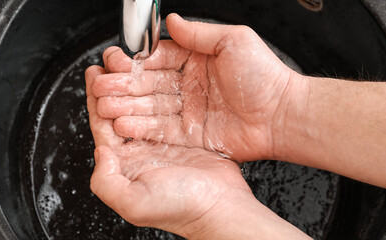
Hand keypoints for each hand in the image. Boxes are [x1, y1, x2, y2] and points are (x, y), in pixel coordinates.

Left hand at [86, 65, 309, 238]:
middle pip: (120, 111)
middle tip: (110, 61)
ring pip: (143, 105)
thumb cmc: (181, 209)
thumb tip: (101, 152)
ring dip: (135, 84)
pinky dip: (159, 90)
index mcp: (124, 164)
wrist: (220, 207)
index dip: (95, 100)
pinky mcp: (184, 135)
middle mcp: (141, 151)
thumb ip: (106, 182)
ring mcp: (162, 141)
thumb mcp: (134, 203)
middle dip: (113, 85)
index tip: (94, 74)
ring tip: (130, 62)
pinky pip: (166, 107)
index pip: (102, 126)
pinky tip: (157, 75)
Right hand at [92, 14, 299, 162]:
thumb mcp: (234, 41)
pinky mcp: (190, 135)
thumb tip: (170, 20)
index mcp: (195, 61)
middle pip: (148, 85)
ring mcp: (188, 111)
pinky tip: (123, 124)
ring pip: (150, 107)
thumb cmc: (265, 76)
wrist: (283, 115)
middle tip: (101, 86)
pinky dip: (141, 128)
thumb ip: (199, 33)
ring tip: (104, 106)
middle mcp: (188, 86)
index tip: (116, 63)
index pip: (157, 59)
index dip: (135, 62)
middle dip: (123, 86)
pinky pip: (161, 131)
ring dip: (125, 107)